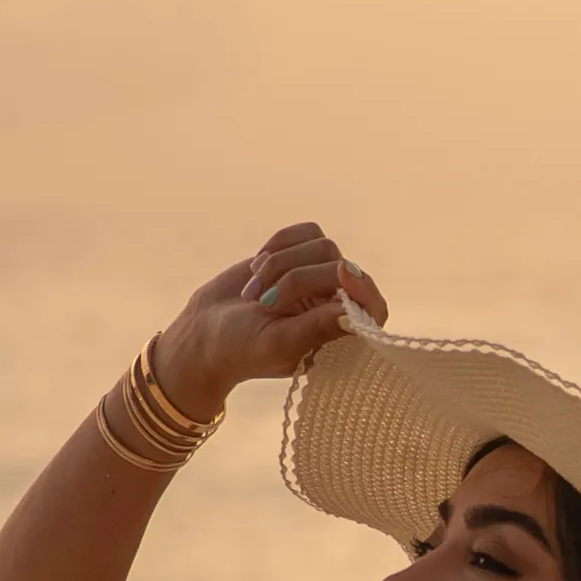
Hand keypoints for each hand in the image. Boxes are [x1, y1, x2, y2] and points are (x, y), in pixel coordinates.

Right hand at [145, 220, 389, 424]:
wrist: (207, 329)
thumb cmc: (243, 348)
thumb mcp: (280, 344)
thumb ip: (316, 328)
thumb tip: (351, 311)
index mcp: (341, 336)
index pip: (373, 306)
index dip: (362, 288)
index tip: (341, 274)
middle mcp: (337, 304)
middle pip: (338, 267)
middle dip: (296, 279)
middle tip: (264, 304)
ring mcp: (320, 278)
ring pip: (322, 246)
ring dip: (282, 264)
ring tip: (256, 292)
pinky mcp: (301, 254)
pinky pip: (306, 232)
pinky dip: (279, 244)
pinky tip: (258, 268)